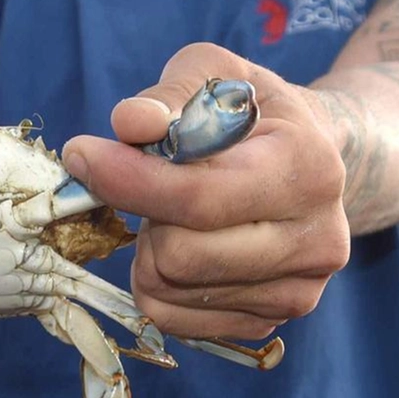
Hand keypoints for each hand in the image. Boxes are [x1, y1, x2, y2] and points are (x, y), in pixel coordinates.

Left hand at [61, 43, 349, 340]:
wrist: (312, 164)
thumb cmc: (252, 114)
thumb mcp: (216, 74)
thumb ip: (170, 93)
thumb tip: (129, 123)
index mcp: (308, 169)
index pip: (199, 197)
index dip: (129, 180)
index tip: (82, 155)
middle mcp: (316, 240)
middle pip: (179, 256)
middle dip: (146, 217)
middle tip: (151, 189)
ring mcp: (297, 292)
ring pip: (170, 289)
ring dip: (149, 250)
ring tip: (175, 216)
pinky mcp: (267, 323)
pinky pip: (173, 319)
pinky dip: (157, 284)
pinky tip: (181, 249)